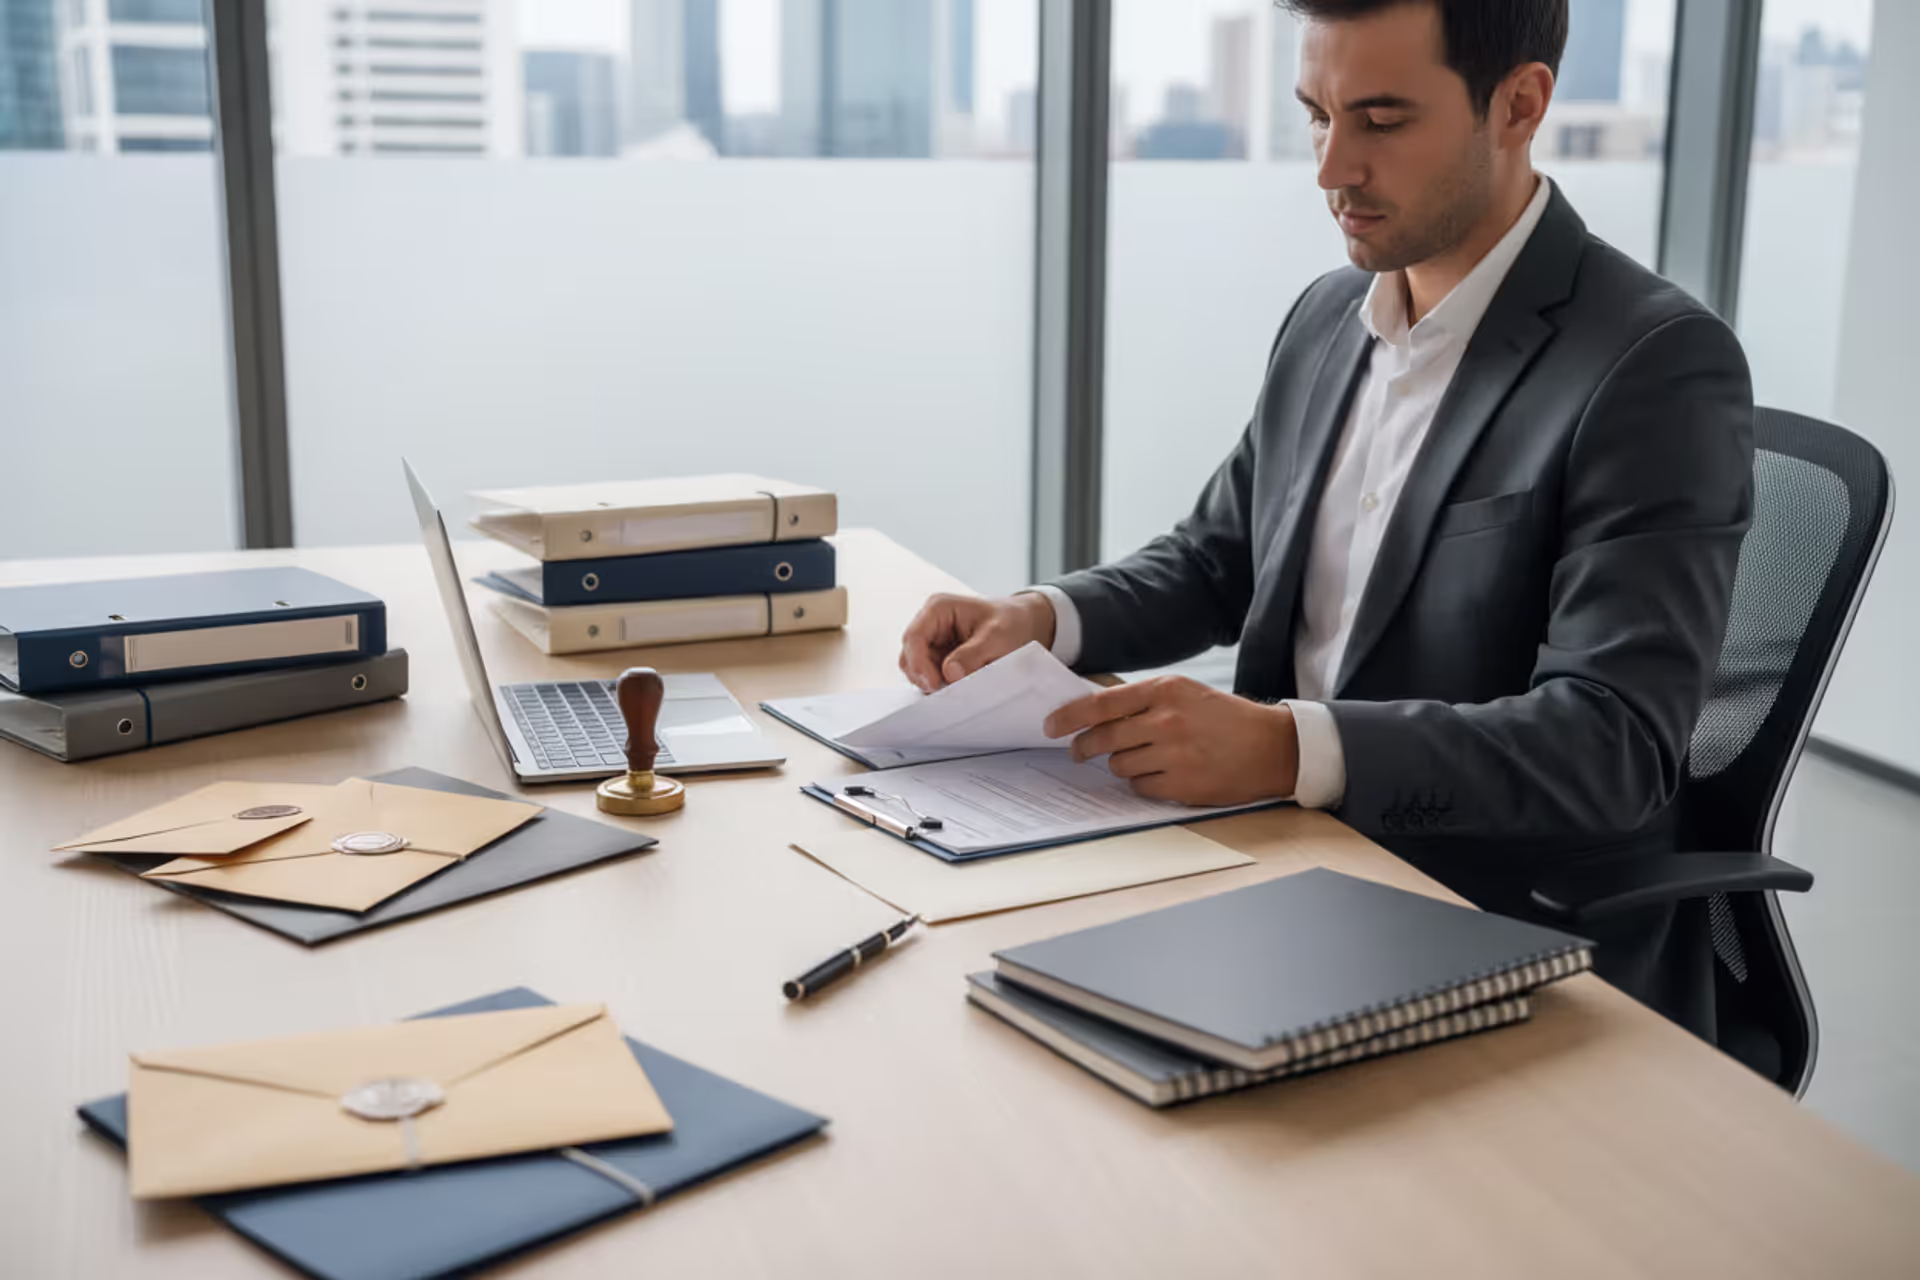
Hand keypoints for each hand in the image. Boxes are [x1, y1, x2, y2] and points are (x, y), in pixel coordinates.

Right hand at [899, 592, 1056, 692]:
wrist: (1024, 624)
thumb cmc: (1011, 622)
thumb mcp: (997, 636)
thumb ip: (972, 655)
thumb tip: (950, 674)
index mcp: (939, 608)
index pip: (914, 637)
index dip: (918, 663)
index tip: (933, 685)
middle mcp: (930, 623)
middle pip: (910, 655)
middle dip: (924, 676)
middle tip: (945, 692)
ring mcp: (933, 641)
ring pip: (917, 668)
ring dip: (932, 681)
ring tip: (956, 687)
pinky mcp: (940, 656)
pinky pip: (930, 675)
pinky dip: (940, 684)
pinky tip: (957, 686)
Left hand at [1044, 676, 1298, 805]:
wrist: (1270, 746)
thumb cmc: (1223, 718)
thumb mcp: (1184, 693)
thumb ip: (1142, 700)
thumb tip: (1094, 713)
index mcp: (1165, 690)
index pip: (1101, 704)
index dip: (1069, 717)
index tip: (1050, 726)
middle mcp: (1166, 721)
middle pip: (1104, 738)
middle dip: (1084, 748)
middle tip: (1078, 752)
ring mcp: (1174, 754)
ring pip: (1119, 764)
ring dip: (1121, 764)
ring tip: (1144, 758)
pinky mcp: (1182, 784)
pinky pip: (1140, 787)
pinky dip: (1143, 783)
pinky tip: (1163, 773)